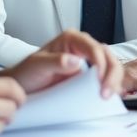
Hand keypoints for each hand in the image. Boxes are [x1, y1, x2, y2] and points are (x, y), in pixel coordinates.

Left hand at [0, 29, 122, 98]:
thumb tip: (76, 61)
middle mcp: (82, 47)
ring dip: (113, 80)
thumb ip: (55, 62)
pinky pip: (105, 77)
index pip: (93, 47)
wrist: (23, 87)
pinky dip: (111, 86)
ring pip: (111, 65)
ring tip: (107, 96)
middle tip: (106, 93)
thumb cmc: (26, 73)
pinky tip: (108, 96)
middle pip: (107, 55)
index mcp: (71, 39)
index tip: (99, 79)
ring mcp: (87, 61)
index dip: (100, 62)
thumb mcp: (37, 66)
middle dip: (111, 73)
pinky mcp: (88, 75)